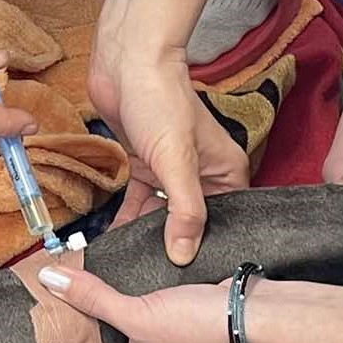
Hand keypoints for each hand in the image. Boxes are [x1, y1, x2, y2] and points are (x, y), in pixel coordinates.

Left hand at [36, 264, 231, 342]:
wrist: (253, 317)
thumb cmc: (196, 329)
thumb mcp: (138, 314)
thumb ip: (93, 298)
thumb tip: (48, 279)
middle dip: (71, 341)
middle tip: (43, 310)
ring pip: (114, 342)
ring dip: (94, 320)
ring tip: (67, 290)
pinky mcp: (170, 332)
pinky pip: (133, 324)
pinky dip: (117, 307)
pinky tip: (105, 282)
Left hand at [88, 42, 248, 265]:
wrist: (127, 61)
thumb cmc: (160, 98)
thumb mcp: (177, 160)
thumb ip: (184, 209)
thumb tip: (184, 255)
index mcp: (227, 172)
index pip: (225, 223)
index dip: (209, 249)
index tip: (189, 281)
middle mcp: (203, 174)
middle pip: (192, 222)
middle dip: (173, 247)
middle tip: (155, 282)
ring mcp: (172, 169)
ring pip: (162, 214)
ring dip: (146, 236)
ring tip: (133, 270)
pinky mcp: (146, 163)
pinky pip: (139, 200)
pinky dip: (127, 218)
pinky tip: (115, 242)